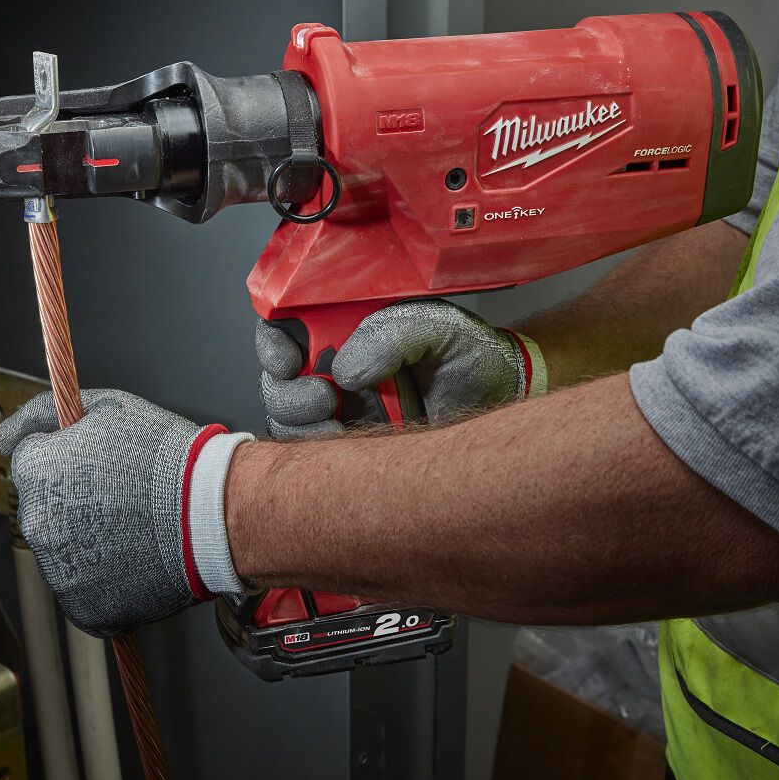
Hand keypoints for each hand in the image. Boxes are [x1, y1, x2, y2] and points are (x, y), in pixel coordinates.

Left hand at [0, 389, 252, 636]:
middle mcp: (37, 523)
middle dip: (77, 504)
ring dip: (91, 543)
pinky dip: (108, 581)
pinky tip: (138, 558)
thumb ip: (44, 413)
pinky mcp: (85, 607)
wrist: (215, 511)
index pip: (32, 464)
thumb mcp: (109, 407)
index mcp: (36, 471)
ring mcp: (60, 570)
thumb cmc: (169, 457)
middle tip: (125, 498)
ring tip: (137, 528)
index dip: (70, 460)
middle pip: (47, 511)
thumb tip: (1, 437)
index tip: (101, 466)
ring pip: (66, 553)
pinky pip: (87, 592)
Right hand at [256, 299, 544, 437]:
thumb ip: (394, 334)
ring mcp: (341, 408)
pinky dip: (322, 453)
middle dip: (288, 390)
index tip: (286, 359)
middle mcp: (337, 365)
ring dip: (304, 423)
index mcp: (349, 326)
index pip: (287, 325)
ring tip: (342, 417)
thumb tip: (345, 369)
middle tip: (326, 396)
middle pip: (277, 378)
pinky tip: (353, 443)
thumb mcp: (441, 328)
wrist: (505, 404)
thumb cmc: (474, 358)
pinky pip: (313, 454)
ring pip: (287, 419)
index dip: (273, 341)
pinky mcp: (353, 444)